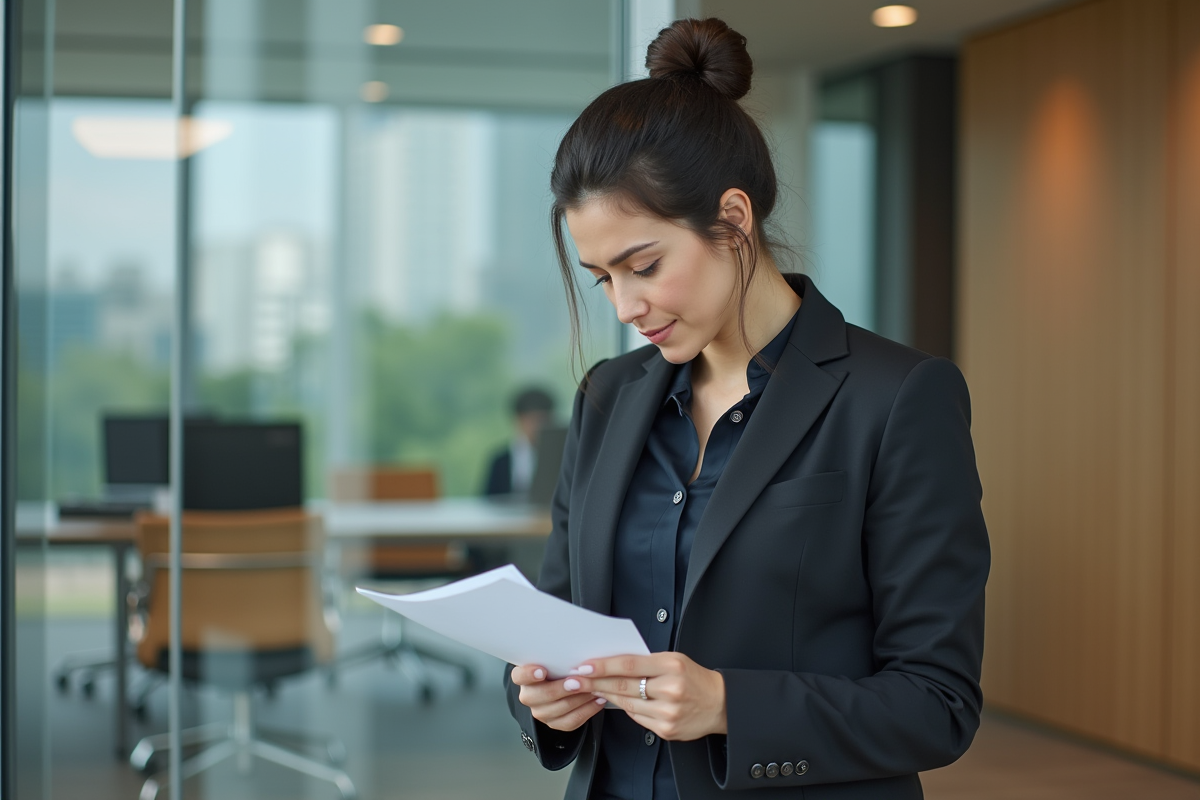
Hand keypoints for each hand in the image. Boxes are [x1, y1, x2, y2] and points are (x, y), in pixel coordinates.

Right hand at [511, 664, 606, 731]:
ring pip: (559, 709)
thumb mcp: (555, 658)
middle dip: (561, 689)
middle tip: (577, 682)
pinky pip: (571, 721)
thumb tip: (573, 644)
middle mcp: (529, 696)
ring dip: (579, 699)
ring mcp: (541, 712)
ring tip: (594, 688)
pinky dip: (587, 710)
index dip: (529, 674)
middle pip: (542, 695)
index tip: (542, 670)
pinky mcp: (555, 723)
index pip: (519, 676)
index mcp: (524, 678)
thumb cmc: (560, 667)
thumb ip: (558, 655)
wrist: (566, 684)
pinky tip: (598, 699)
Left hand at [575, 652, 726, 740]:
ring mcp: (668, 713)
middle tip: (576, 680)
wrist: (720, 704)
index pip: (630, 664)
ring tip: (591, 688)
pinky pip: (637, 718)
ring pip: (627, 704)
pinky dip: (625, 708)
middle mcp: (670, 690)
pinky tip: (617, 701)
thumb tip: (613, 664)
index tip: (584, 666)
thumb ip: (646, 662)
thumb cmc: (695, 678)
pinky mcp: (666, 730)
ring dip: (606, 696)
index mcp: (671, 666)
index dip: (604, 666)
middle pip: (624, 686)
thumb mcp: (674, 660)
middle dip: (596, 683)